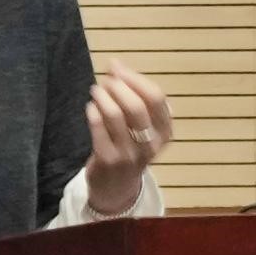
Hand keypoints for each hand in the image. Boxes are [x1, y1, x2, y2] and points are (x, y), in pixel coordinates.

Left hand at [84, 60, 172, 213]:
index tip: (118, 68)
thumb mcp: (145, 128)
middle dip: (118, 86)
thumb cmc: (130, 149)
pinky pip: (99, 128)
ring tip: (96, 90)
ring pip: (116, 115)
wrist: (117, 188)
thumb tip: (117, 66)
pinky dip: (93, 112)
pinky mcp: (108, 160)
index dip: (135, 78)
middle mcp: (151, 144)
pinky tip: (91, 107)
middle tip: (105, 80)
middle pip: (137, 106)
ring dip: (103, 96)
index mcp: (165, 132)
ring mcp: (130, 154)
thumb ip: (137, 98)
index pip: (156, 98)